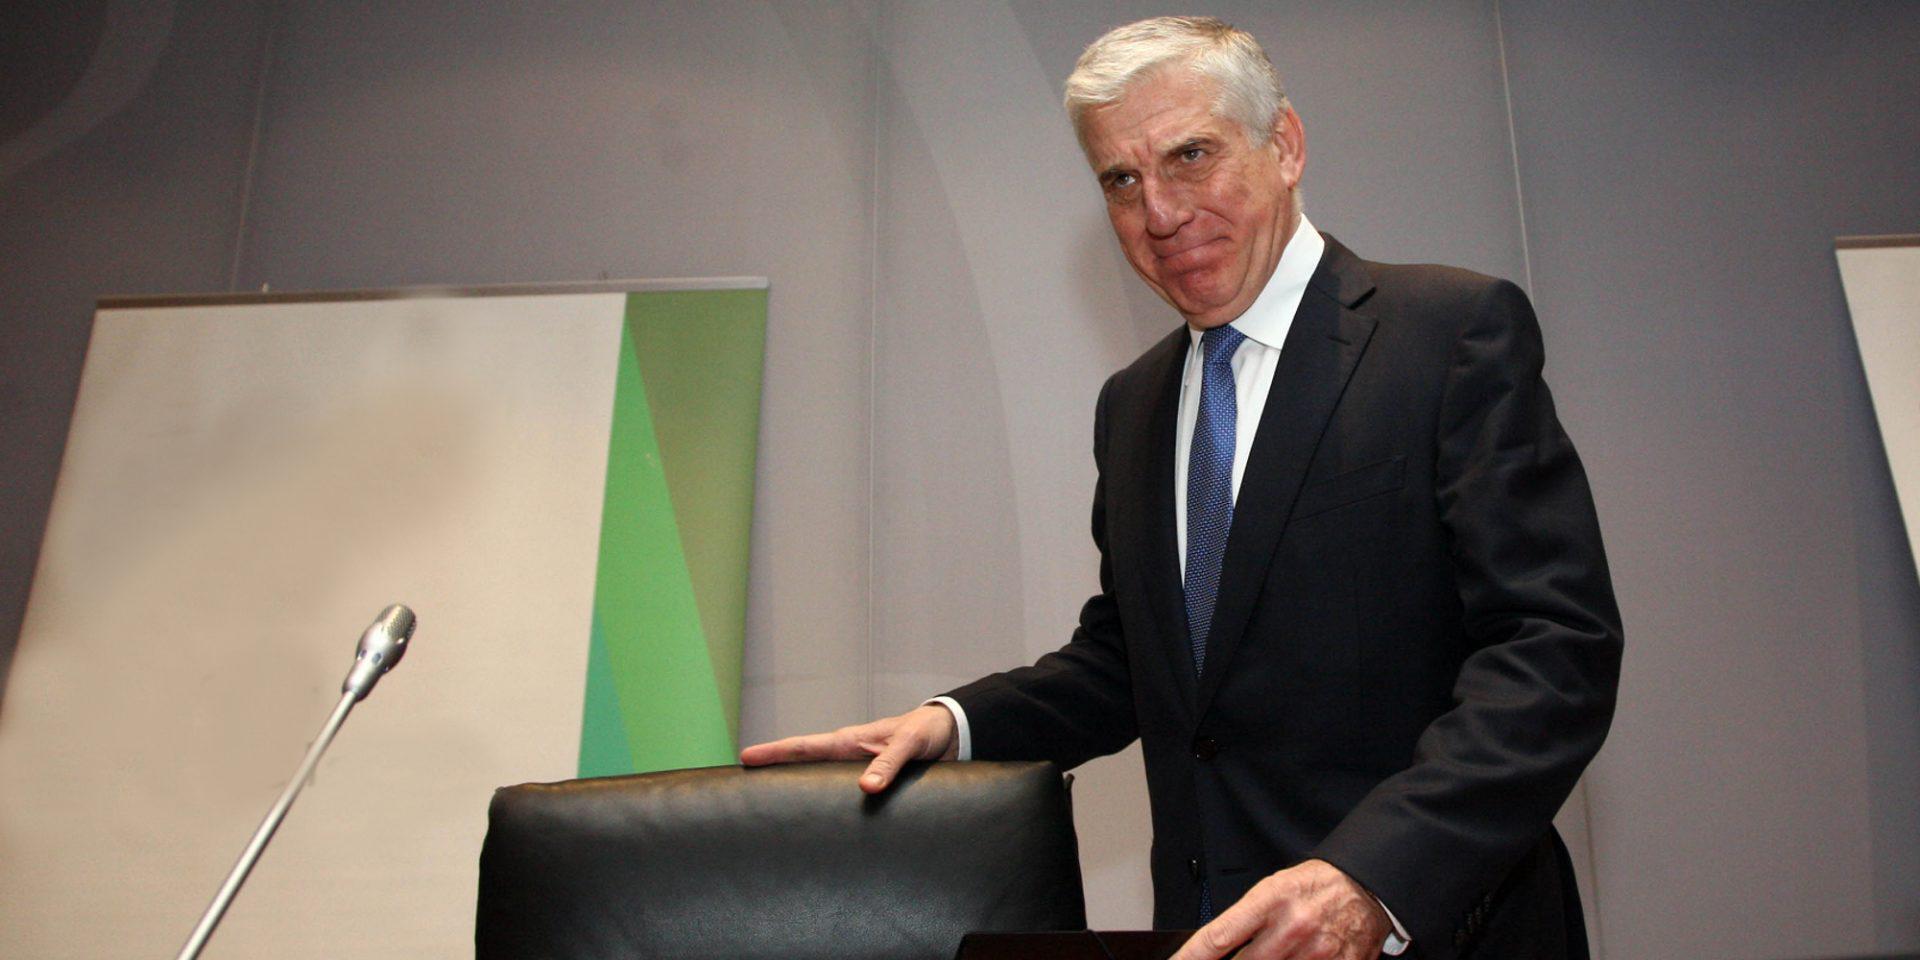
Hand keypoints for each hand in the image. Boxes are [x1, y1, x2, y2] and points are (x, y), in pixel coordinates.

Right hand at [738, 703, 958, 793]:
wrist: (946, 733)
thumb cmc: (925, 732)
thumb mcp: (909, 745)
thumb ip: (889, 764)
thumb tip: (865, 788)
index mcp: (850, 741)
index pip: (805, 747)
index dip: (775, 753)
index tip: (746, 757)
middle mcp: (847, 753)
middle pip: (802, 762)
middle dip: (773, 770)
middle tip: (742, 782)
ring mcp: (854, 766)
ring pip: (816, 777)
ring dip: (795, 787)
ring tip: (768, 804)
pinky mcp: (867, 777)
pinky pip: (836, 788)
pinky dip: (820, 798)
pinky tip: (814, 816)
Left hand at [1170, 860, 1390, 959]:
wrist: (1366, 886)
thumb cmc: (1316, 885)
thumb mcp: (1274, 888)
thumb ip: (1246, 920)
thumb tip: (1217, 949)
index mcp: (1271, 900)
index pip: (1220, 935)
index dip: (1193, 956)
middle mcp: (1292, 927)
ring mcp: (1317, 951)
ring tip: (1274, 953)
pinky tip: (1297, 958)